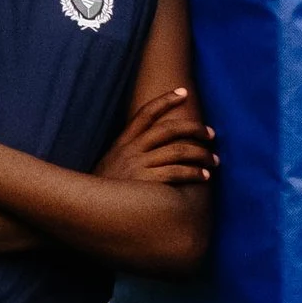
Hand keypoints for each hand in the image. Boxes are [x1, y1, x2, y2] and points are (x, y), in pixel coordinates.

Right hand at [96, 87, 218, 188]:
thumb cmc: (103, 190)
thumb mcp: (110, 164)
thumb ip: (128, 153)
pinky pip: (177, 173)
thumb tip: (151, 147)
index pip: (146, 113)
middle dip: (194, 129)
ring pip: (178, 151)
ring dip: (201, 155)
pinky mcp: (146, 183)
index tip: (184, 92)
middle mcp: (132, 150)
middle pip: (169, 130)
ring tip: (214, 160)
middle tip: (211, 134)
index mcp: (123, 143)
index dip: (166, 100)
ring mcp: (139, 166)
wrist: (87, 210)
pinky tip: (204, 176)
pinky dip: (194, 173)